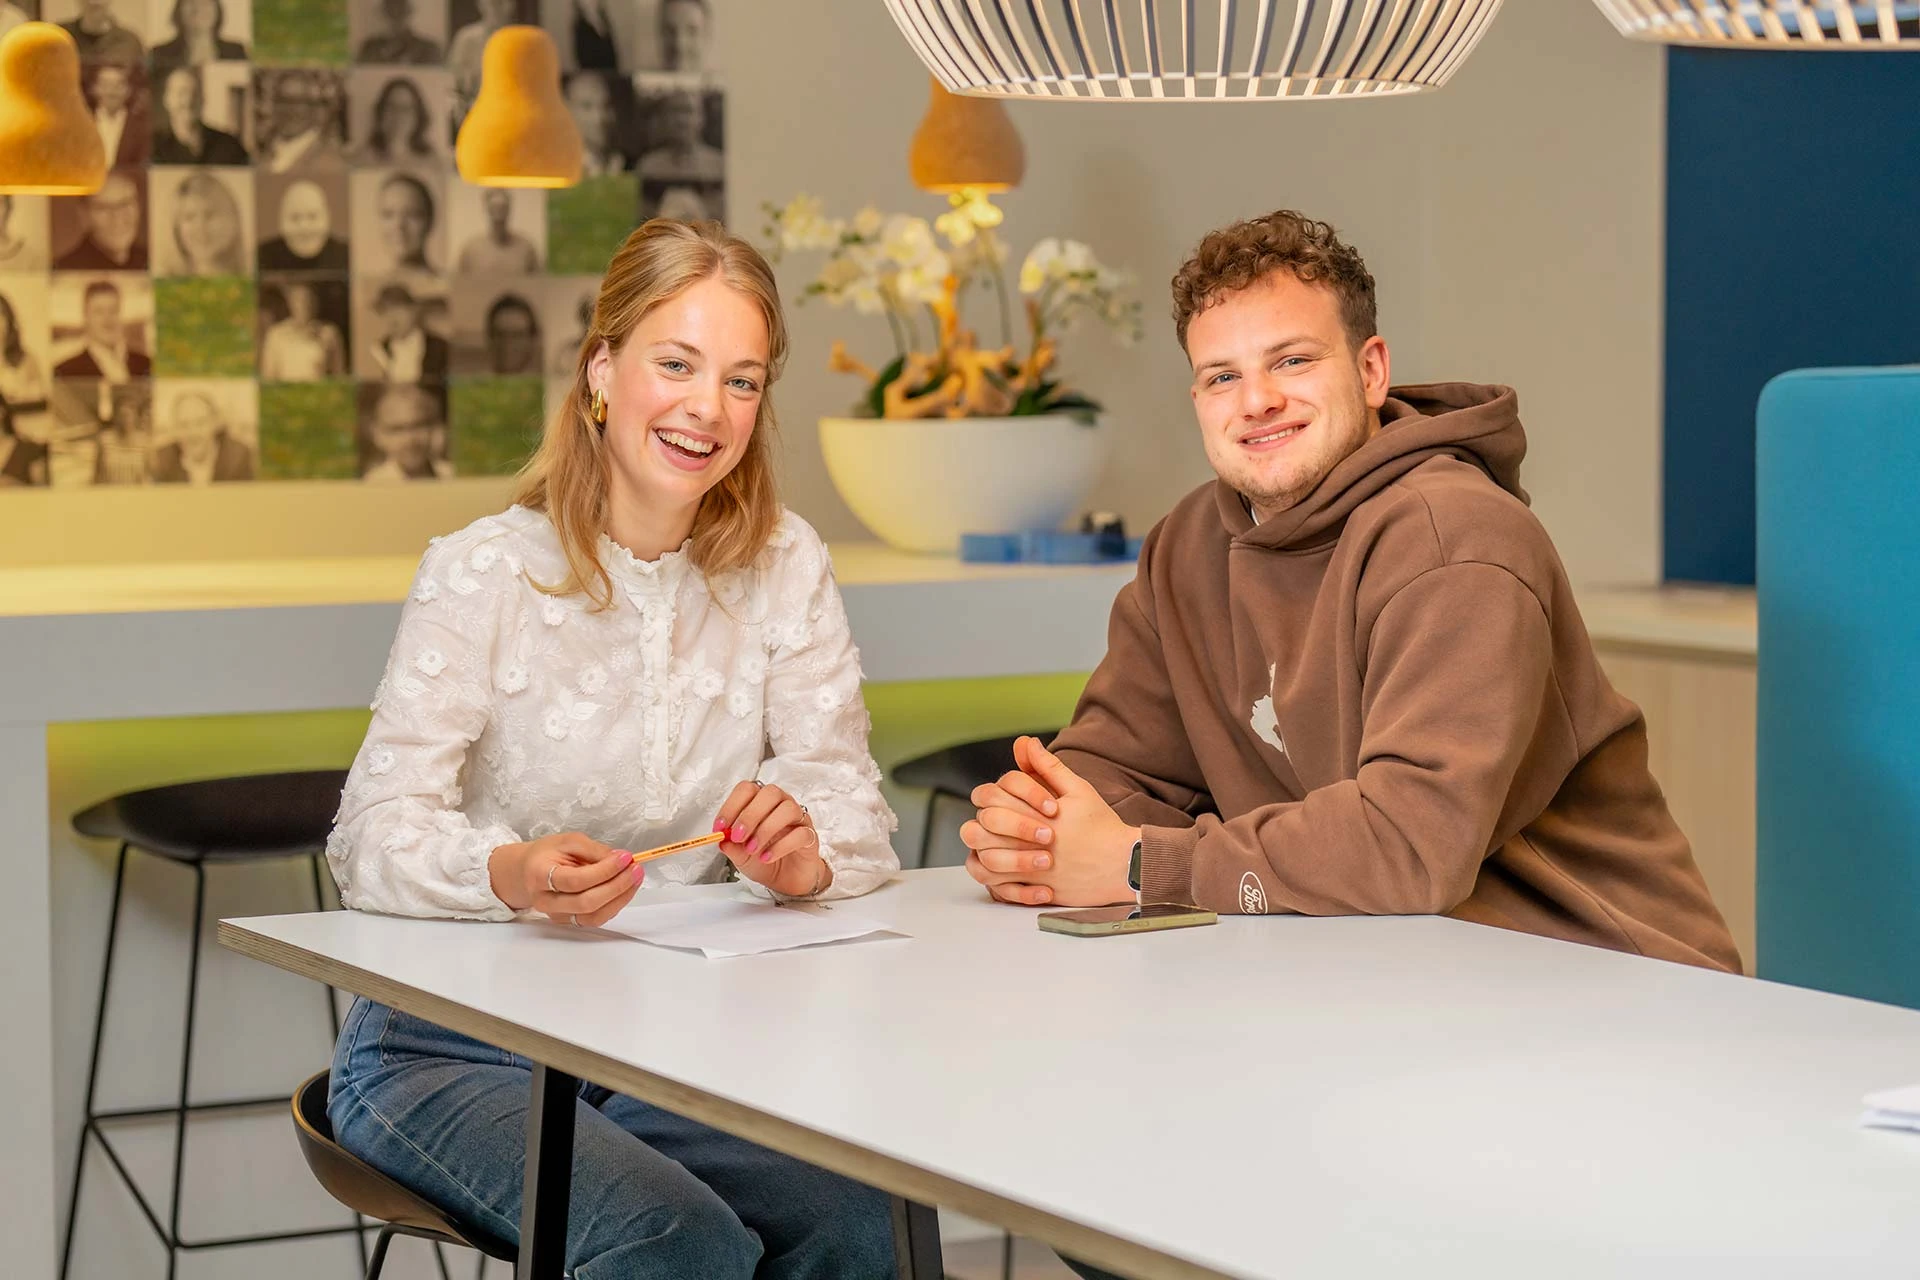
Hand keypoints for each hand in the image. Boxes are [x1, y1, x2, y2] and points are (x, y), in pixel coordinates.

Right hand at [489, 832, 643, 925]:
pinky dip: (615, 904)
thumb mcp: (569, 841)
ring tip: (635, 877)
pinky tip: (626, 888)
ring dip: (620, 898)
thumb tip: (620, 859)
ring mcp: (557, 915)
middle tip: (635, 869)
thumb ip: (595, 851)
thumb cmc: (548, 854)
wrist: (528, 871)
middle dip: (616, 886)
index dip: (604, 871)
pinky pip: (596, 919)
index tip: (625, 857)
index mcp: (540, 876)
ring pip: (594, 916)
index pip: (575, 880)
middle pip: (586, 903)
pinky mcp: (569, 921)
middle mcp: (546, 901)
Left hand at [714, 780, 831, 897]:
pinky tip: (767, 857)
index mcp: (761, 803)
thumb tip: (721, 839)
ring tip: (752, 849)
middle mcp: (781, 805)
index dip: (731, 806)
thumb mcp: (740, 856)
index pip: (747, 790)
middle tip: (737, 836)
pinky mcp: (810, 836)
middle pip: (770, 793)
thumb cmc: (764, 860)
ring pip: (787, 809)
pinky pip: (800, 833)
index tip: (720, 827)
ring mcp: (798, 819)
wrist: (787, 881)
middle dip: (750, 815)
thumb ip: (731, 847)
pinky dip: (780, 846)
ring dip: (765, 829)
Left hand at [961, 736, 1136, 907]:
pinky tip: (1001, 868)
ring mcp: (1031, 869)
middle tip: (994, 821)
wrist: (1125, 865)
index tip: (1010, 799)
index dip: (995, 794)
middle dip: (983, 821)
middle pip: (982, 827)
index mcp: (1036, 813)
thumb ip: (1048, 766)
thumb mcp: (1078, 789)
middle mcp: (1029, 841)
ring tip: (993, 843)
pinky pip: (999, 888)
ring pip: (984, 859)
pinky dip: (992, 878)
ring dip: (983, 849)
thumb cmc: (1102, 826)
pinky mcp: (1035, 890)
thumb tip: (1025, 742)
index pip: (993, 796)